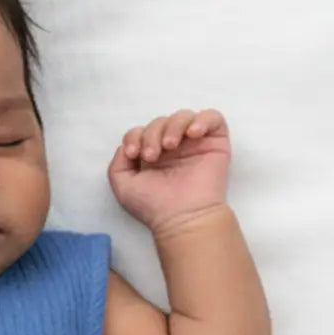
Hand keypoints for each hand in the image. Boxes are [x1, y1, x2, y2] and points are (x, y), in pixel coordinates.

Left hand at [107, 109, 229, 234]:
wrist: (182, 218)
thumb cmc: (154, 206)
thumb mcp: (123, 187)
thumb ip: (117, 165)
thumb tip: (126, 146)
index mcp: (153, 155)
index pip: (142, 132)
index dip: (135, 136)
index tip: (134, 153)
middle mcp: (174, 148)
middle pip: (160, 122)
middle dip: (152, 134)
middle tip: (152, 155)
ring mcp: (194, 144)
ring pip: (183, 116)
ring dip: (173, 126)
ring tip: (170, 145)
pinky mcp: (215, 143)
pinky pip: (213, 118)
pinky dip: (203, 120)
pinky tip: (193, 134)